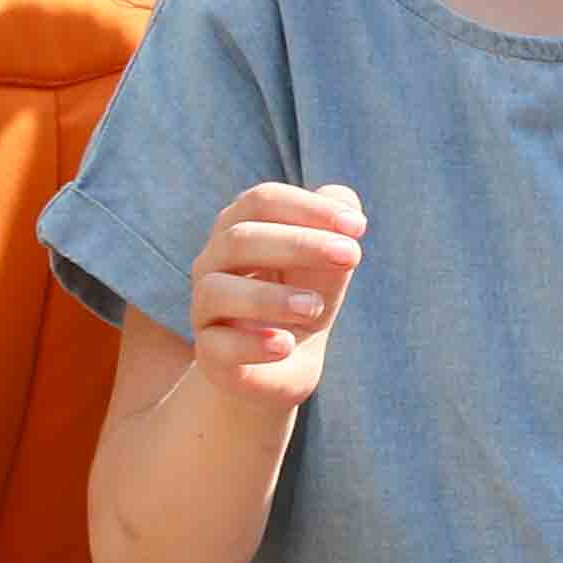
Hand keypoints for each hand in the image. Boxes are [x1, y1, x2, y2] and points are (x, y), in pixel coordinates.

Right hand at [185, 182, 366, 407]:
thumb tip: (349, 209)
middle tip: (351, 256)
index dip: (309, 208)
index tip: (358, 227)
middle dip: (299, 244)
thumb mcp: (329, 261)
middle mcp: (213, 261)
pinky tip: (285, 345)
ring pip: (217, 290)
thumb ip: (339, 228)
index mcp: (241, 226)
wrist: (285, 361)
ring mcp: (204, 307)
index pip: (263, 201)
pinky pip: (218, 345)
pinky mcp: (208, 351)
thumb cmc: (305, 295)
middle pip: (240, 238)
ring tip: (314, 307)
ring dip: (271, 297)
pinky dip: (252, 344)